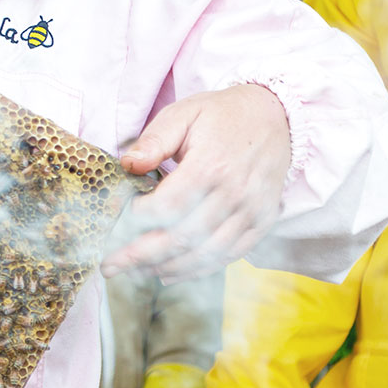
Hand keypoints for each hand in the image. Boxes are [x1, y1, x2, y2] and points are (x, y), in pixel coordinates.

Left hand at [101, 84, 290, 280]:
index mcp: (210, 165)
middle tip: (110, 266)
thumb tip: (127, 165)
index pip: (167, 206)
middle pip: (182, 237)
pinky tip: (169, 273)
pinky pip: (228, 255)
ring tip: (134, 272)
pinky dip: (197, 270)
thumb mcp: (183, 113)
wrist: (276, 117)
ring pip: (204, 253)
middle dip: (141, 255)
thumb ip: (154, 140)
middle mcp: (234, 194)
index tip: (113, 226)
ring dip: (166, 267)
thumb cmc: (222, 115)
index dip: (137, 221)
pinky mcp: (261, 223)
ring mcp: (250, 212)